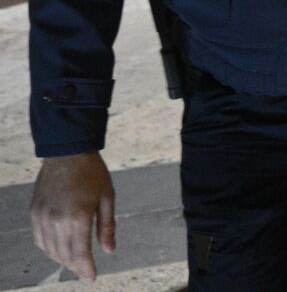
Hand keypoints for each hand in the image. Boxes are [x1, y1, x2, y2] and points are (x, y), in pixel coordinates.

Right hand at [30, 152, 114, 281]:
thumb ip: (107, 226)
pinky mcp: (34, 213)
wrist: (68, 153)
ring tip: (75, 262)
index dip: (85, 268)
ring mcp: (42, 217)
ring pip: (50, 249)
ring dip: (62, 259)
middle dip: (76, 266)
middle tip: (85, 271)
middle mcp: (57, 220)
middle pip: (64, 254)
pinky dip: (49, 248)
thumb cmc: (92, 174)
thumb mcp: (107, 198)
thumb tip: (109, 250)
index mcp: (78, 217)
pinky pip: (40, 239)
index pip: (80, 253)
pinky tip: (59, 249)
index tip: (91, 277)